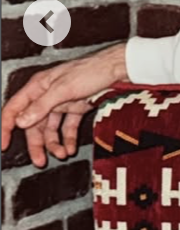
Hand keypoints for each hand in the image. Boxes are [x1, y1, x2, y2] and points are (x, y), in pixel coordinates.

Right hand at [1, 43, 128, 167]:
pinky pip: (68, 127)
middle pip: (33, 124)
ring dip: (55, 143)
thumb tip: (21, 122)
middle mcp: (47, 95)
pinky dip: (68, 138)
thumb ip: (41, 106)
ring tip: (62, 154)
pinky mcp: (77, 107)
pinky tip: (71, 148)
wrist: (118, 69)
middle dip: (37, 143)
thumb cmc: (90, 71)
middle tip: (40, 160)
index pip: (14, 108)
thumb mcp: (63, 89)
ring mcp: (62, 102)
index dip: (6, 127)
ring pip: (51, 128)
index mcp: (38, 86)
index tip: (3, 144)